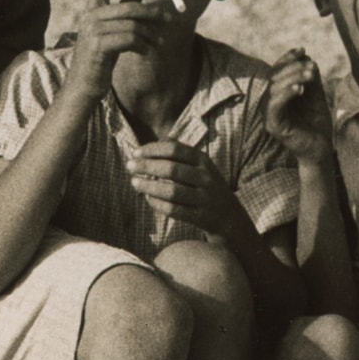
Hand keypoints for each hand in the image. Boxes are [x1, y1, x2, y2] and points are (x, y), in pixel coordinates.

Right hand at [65, 0, 173, 94]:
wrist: (83, 85)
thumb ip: (122, 8)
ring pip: (133, 25)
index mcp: (91, 9)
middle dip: (152, 12)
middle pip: (128, 7)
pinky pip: (130, 39)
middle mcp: (89, 16)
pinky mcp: (98, 46)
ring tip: (157, 43)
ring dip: (150, 35)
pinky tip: (145, 51)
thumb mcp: (111, 30)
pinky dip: (143, 45)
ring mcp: (92, 31)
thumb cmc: (99, 57)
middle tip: (169, 18)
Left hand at [128, 139, 244, 239]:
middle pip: (172, 169)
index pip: (175, 149)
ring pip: (172, 191)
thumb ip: (180, 153)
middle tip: (129, 166)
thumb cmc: (205, 185)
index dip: (153, 149)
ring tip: (134, 182)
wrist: (229, 216)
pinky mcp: (201, 217)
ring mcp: (205, 198)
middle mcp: (206, 178)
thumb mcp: (200, 165)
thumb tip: (153, 143)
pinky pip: (175, 210)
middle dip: (147, 166)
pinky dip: (158, 204)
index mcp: (204, 160)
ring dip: (150, 186)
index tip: (135, 152)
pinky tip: (147, 198)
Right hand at [262, 49, 335, 164]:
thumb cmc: (316, 121)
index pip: (277, 71)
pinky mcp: (273, 125)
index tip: (302, 49)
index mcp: (277, 94)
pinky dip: (286, 94)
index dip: (287, 58)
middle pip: (275, 77)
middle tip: (312, 66)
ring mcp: (269, 114)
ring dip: (293, 78)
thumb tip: (307, 57)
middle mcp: (269, 102)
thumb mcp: (315, 94)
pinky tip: (300, 89)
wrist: (321, 147)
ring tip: (310, 75)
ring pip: (274, 88)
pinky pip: (275, 105)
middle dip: (294, 68)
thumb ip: (310, 78)